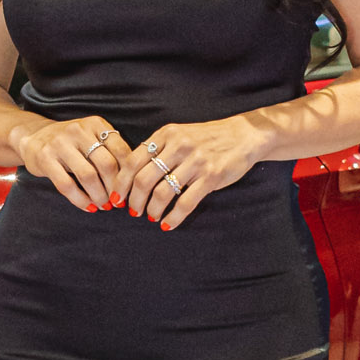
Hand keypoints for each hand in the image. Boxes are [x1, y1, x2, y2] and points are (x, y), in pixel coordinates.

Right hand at [10, 113, 130, 211]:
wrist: (34, 136)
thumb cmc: (71, 142)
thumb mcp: (92, 137)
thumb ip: (110, 151)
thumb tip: (132, 180)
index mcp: (96, 124)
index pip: (121, 150)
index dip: (128, 174)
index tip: (131, 189)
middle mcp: (78, 130)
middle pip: (106, 164)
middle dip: (115, 188)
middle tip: (118, 201)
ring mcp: (60, 144)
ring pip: (88, 176)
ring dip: (99, 196)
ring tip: (104, 205)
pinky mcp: (45, 159)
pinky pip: (67, 185)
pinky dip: (80, 200)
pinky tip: (88, 207)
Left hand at [113, 114, 269, 228]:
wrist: (243, 135)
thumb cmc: (207, 138)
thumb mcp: (179, 135)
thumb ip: (158, 149)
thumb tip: (131, 173)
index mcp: (166, 135)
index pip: (133, 161)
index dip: (121, 183)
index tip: (116, 197)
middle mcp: (178, 146)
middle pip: (143, 179)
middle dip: (134, 200)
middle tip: (133, 211)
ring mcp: (195, 161)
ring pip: (162, 193)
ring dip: (153, 210)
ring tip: (151, 217)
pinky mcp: (211, 176)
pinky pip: (186, 203)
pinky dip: (173, 217)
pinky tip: (168, 224)